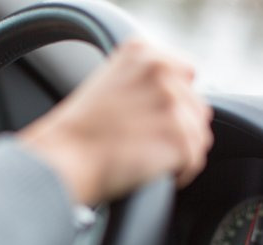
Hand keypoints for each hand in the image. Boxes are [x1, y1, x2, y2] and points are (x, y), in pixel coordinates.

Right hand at [19, 39, 212, 204]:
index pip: (185, 73)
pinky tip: (159, 174)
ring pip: (198, 133)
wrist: (64, 158)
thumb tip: (169, 99)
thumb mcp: (107, 84)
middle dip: (178, 130)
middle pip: (195, 106)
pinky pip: (195, 158)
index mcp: (142, 53)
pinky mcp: (178, 136)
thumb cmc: (77, 132)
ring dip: (180, 152)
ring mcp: (171, 103)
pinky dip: (181, 172)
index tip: (156, 120)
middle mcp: (161, 72)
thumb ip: (141, 82)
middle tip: (151, 146)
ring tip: (154, 161)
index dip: (173, 102)